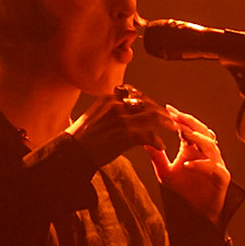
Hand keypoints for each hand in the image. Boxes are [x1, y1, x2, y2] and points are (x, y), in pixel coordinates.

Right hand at [56, 86, 175, 174]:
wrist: (71, 151)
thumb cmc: (81, 137)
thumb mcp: (94, 114)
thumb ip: (110, 108)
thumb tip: (122, 107)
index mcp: (109, 98)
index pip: (136, 94)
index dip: (149, 102)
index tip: (155, 108)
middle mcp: (117, 105)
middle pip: (147, 103)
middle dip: (161, 111)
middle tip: (169, 119)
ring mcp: (122, 120)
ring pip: (153, 117)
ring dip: (166, 123)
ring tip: (172, 129)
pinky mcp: (125, 136)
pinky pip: (149, 136)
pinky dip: (157, 141)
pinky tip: (161, 146)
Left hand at [148, 104, 230, 224]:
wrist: (197, 212)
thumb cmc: (184, 190)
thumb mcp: (165, 172)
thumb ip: (156, 157)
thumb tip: (144, 141)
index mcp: (194, 148)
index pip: (188, 128)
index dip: (179, 118)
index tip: (167, 109)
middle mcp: (206, 152)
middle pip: (201, 131)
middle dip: (189, 122)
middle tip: (176, 116)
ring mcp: (216, 163)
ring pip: (210, 145)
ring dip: (197, 138)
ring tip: (183, 135)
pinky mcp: (221, 177)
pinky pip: (214, 167)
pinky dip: (201, 164)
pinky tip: (187, 164)